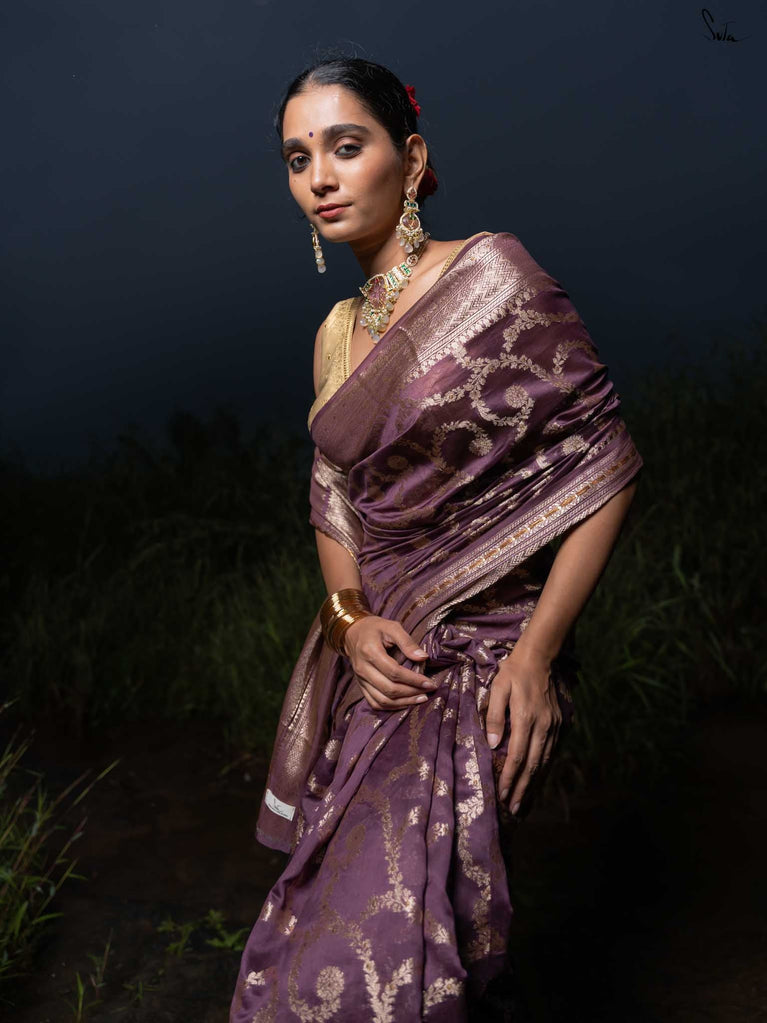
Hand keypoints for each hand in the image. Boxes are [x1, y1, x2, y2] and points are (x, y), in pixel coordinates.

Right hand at [343, 615, 437, 710]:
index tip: (429, 683)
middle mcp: (363, 668)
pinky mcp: (361, 685)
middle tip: (428, 691)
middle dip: (412, 693)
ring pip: (382, 700)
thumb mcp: (392, 627)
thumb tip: (423, 657)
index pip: (394, 672)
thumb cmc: (375, 628)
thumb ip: (407, 642)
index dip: (414, 680)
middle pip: (389, 689)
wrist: (353, 633)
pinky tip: (406, 703)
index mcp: (370, 652)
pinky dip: (392, 707)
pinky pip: (375, 703)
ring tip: (421, 699)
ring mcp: (360, 679)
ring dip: (404, 703)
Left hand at [484, 647, 561, 816]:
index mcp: (526, 718)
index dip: (509, 778)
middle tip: (513, 808)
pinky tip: (538, 778)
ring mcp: (554, 726)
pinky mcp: (560, 724)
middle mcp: (544, 726)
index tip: (502, 794)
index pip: (517, 756)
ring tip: (524, 801)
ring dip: (535, 783)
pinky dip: (544, 768)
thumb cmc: (514, 672)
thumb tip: (492, 745)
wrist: (541, 657)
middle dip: (523, 789)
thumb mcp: (498, 688)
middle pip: (533, 765)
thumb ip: (494, 716)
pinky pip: (552, 752)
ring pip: (545, 761)